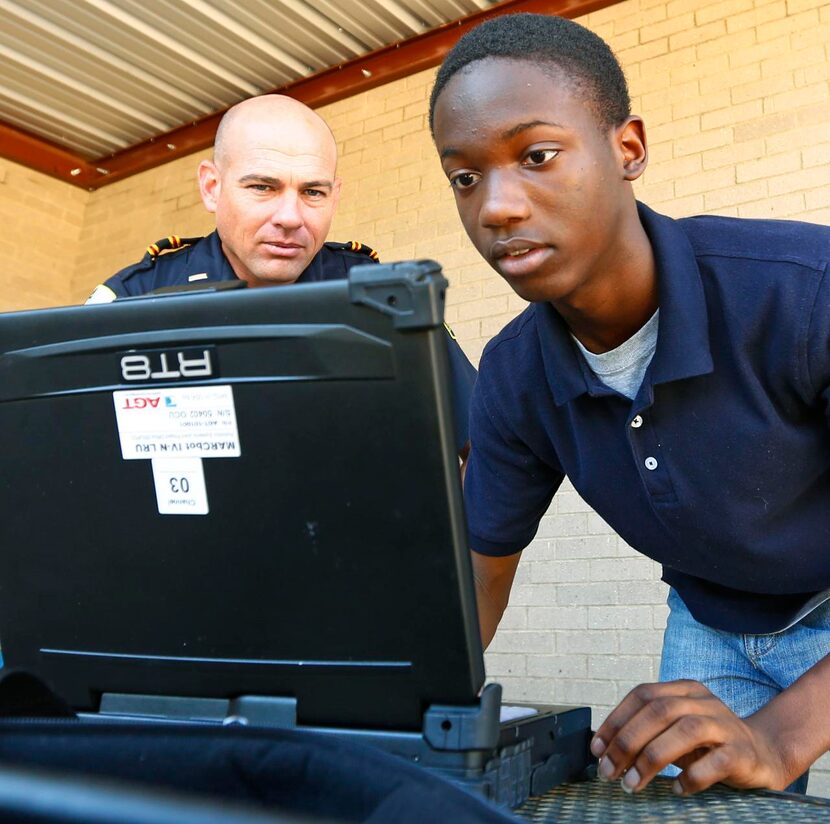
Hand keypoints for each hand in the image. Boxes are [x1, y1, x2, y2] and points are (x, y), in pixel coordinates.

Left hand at [590, 680, 789, 795]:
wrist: (763, 753)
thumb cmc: (708, 744)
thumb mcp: (675, 730)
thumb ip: (648, 730)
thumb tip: (605, 749)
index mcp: (683, 689)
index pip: (642, 695)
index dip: (616, 720)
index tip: (597, 748)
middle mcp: (703, 701)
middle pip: (659, 711)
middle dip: (627, 742)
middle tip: (609, 772)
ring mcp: (724, 724)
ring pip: (684, 731)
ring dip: (651, 759)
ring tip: (632, 784)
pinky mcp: (742, 752)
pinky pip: (715, 762)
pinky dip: (692, 777)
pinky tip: (676, 790)